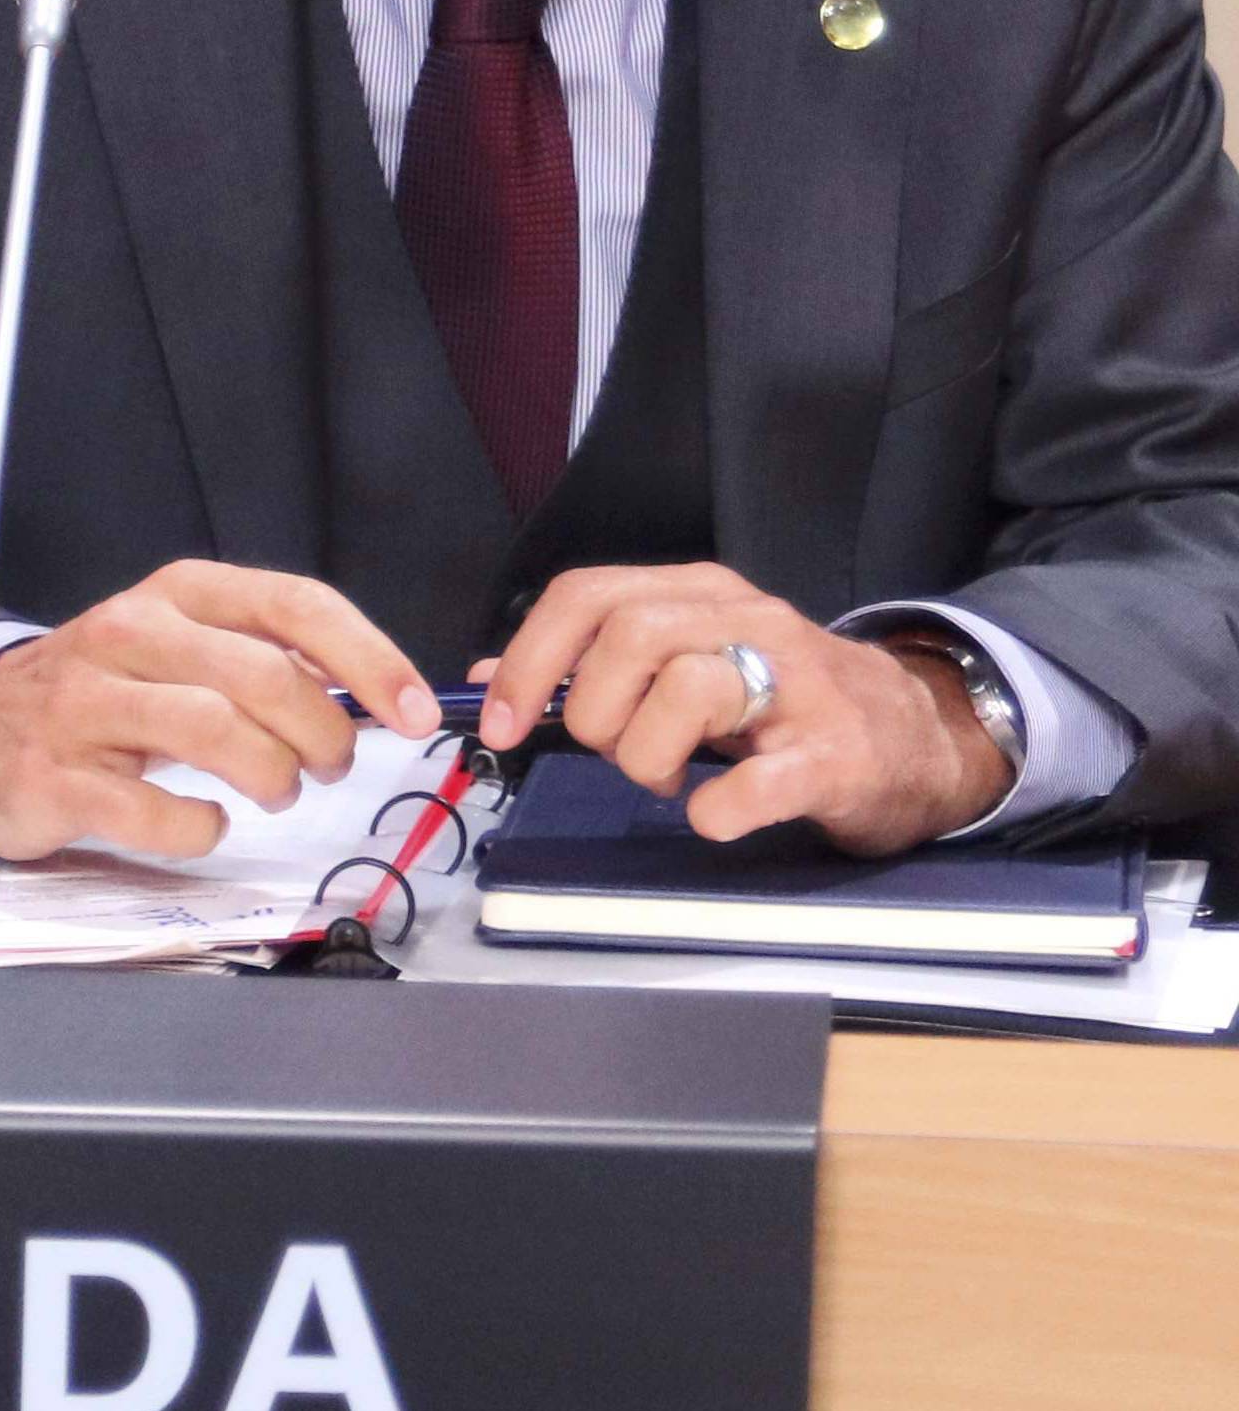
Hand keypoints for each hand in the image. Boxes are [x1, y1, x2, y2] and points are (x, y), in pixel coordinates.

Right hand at [0, 560, 441, 860]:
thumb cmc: (107, 690)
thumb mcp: (182, 647)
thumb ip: (265, 655)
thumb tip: (370, 687)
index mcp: (179, 594)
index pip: (294, 605)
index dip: (369, 659)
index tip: (415, 712)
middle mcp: (129, 633)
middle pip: (262, 675)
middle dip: (322, 732)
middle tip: (330, 767)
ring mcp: (86, 703)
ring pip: (214, 732)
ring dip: (271, 774)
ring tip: (277, 792)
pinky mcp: (56, 775)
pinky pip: (154, 809)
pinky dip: (201, 826)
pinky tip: (207, 822)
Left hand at [474, 563, 1014, 854]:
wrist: (918, 737)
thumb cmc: (786, 703)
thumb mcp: (690, 659)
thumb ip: (595, 661)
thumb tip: (492, 678)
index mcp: (700, 595)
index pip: (588, 594)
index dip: (529, 658)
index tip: (503, 721)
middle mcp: (747, 621)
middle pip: (629, 635)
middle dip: (594, 712)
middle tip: (617, 755)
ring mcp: (797, 686)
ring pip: (687, 690)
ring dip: (649, 758)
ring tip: (673, 780)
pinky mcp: (837, 757)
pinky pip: (760, 782)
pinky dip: (720, 809)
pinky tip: (713, 816)